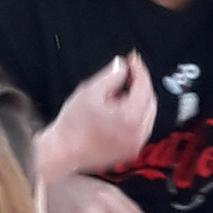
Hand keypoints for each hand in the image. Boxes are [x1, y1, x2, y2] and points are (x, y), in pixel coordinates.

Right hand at [38, 52, 156, 180]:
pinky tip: (117, 112)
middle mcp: (137, 133)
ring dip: (139, 101)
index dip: (139, 70)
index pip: (144, 87)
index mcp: (129, 118)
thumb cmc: (71, 126)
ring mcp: (135, 144)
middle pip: (150, 101)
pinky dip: (135, 116)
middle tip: (126, 73)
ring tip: (116, 96)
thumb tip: (123, 65)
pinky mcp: (131, 150)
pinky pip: (142, 127)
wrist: (62, 152)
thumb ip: (112, 74)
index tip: (133, 60)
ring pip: (148, 114)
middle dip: (140, 85)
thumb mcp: (90, 91)